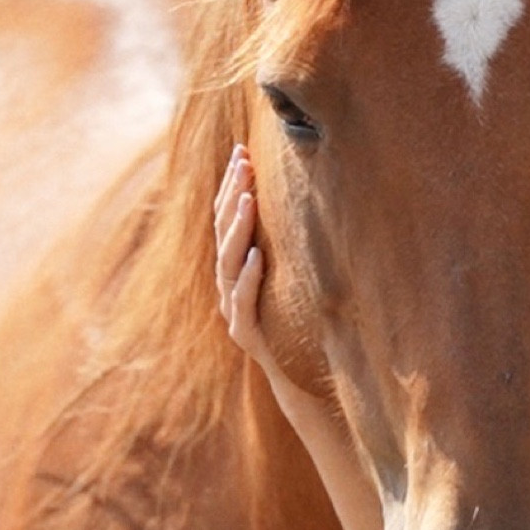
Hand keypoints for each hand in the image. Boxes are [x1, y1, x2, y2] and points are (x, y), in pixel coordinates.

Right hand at [214, 144, 283, 377]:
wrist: (300, 377)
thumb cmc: (298, 322)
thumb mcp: (293, 278)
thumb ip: (288, 245)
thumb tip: (305, 197)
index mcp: (236, 269)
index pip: (227, 220)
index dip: (231, 186)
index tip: (242, 151)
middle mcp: (228, 285)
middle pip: (224, 234)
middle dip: (232, 196)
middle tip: (243, 163)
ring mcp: (233, 310)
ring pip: (228, 263)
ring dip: (237, 230)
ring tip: (248, 200)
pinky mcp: (246, 333)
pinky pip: (242, 301)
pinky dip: (248, 277)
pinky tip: (256, 256)